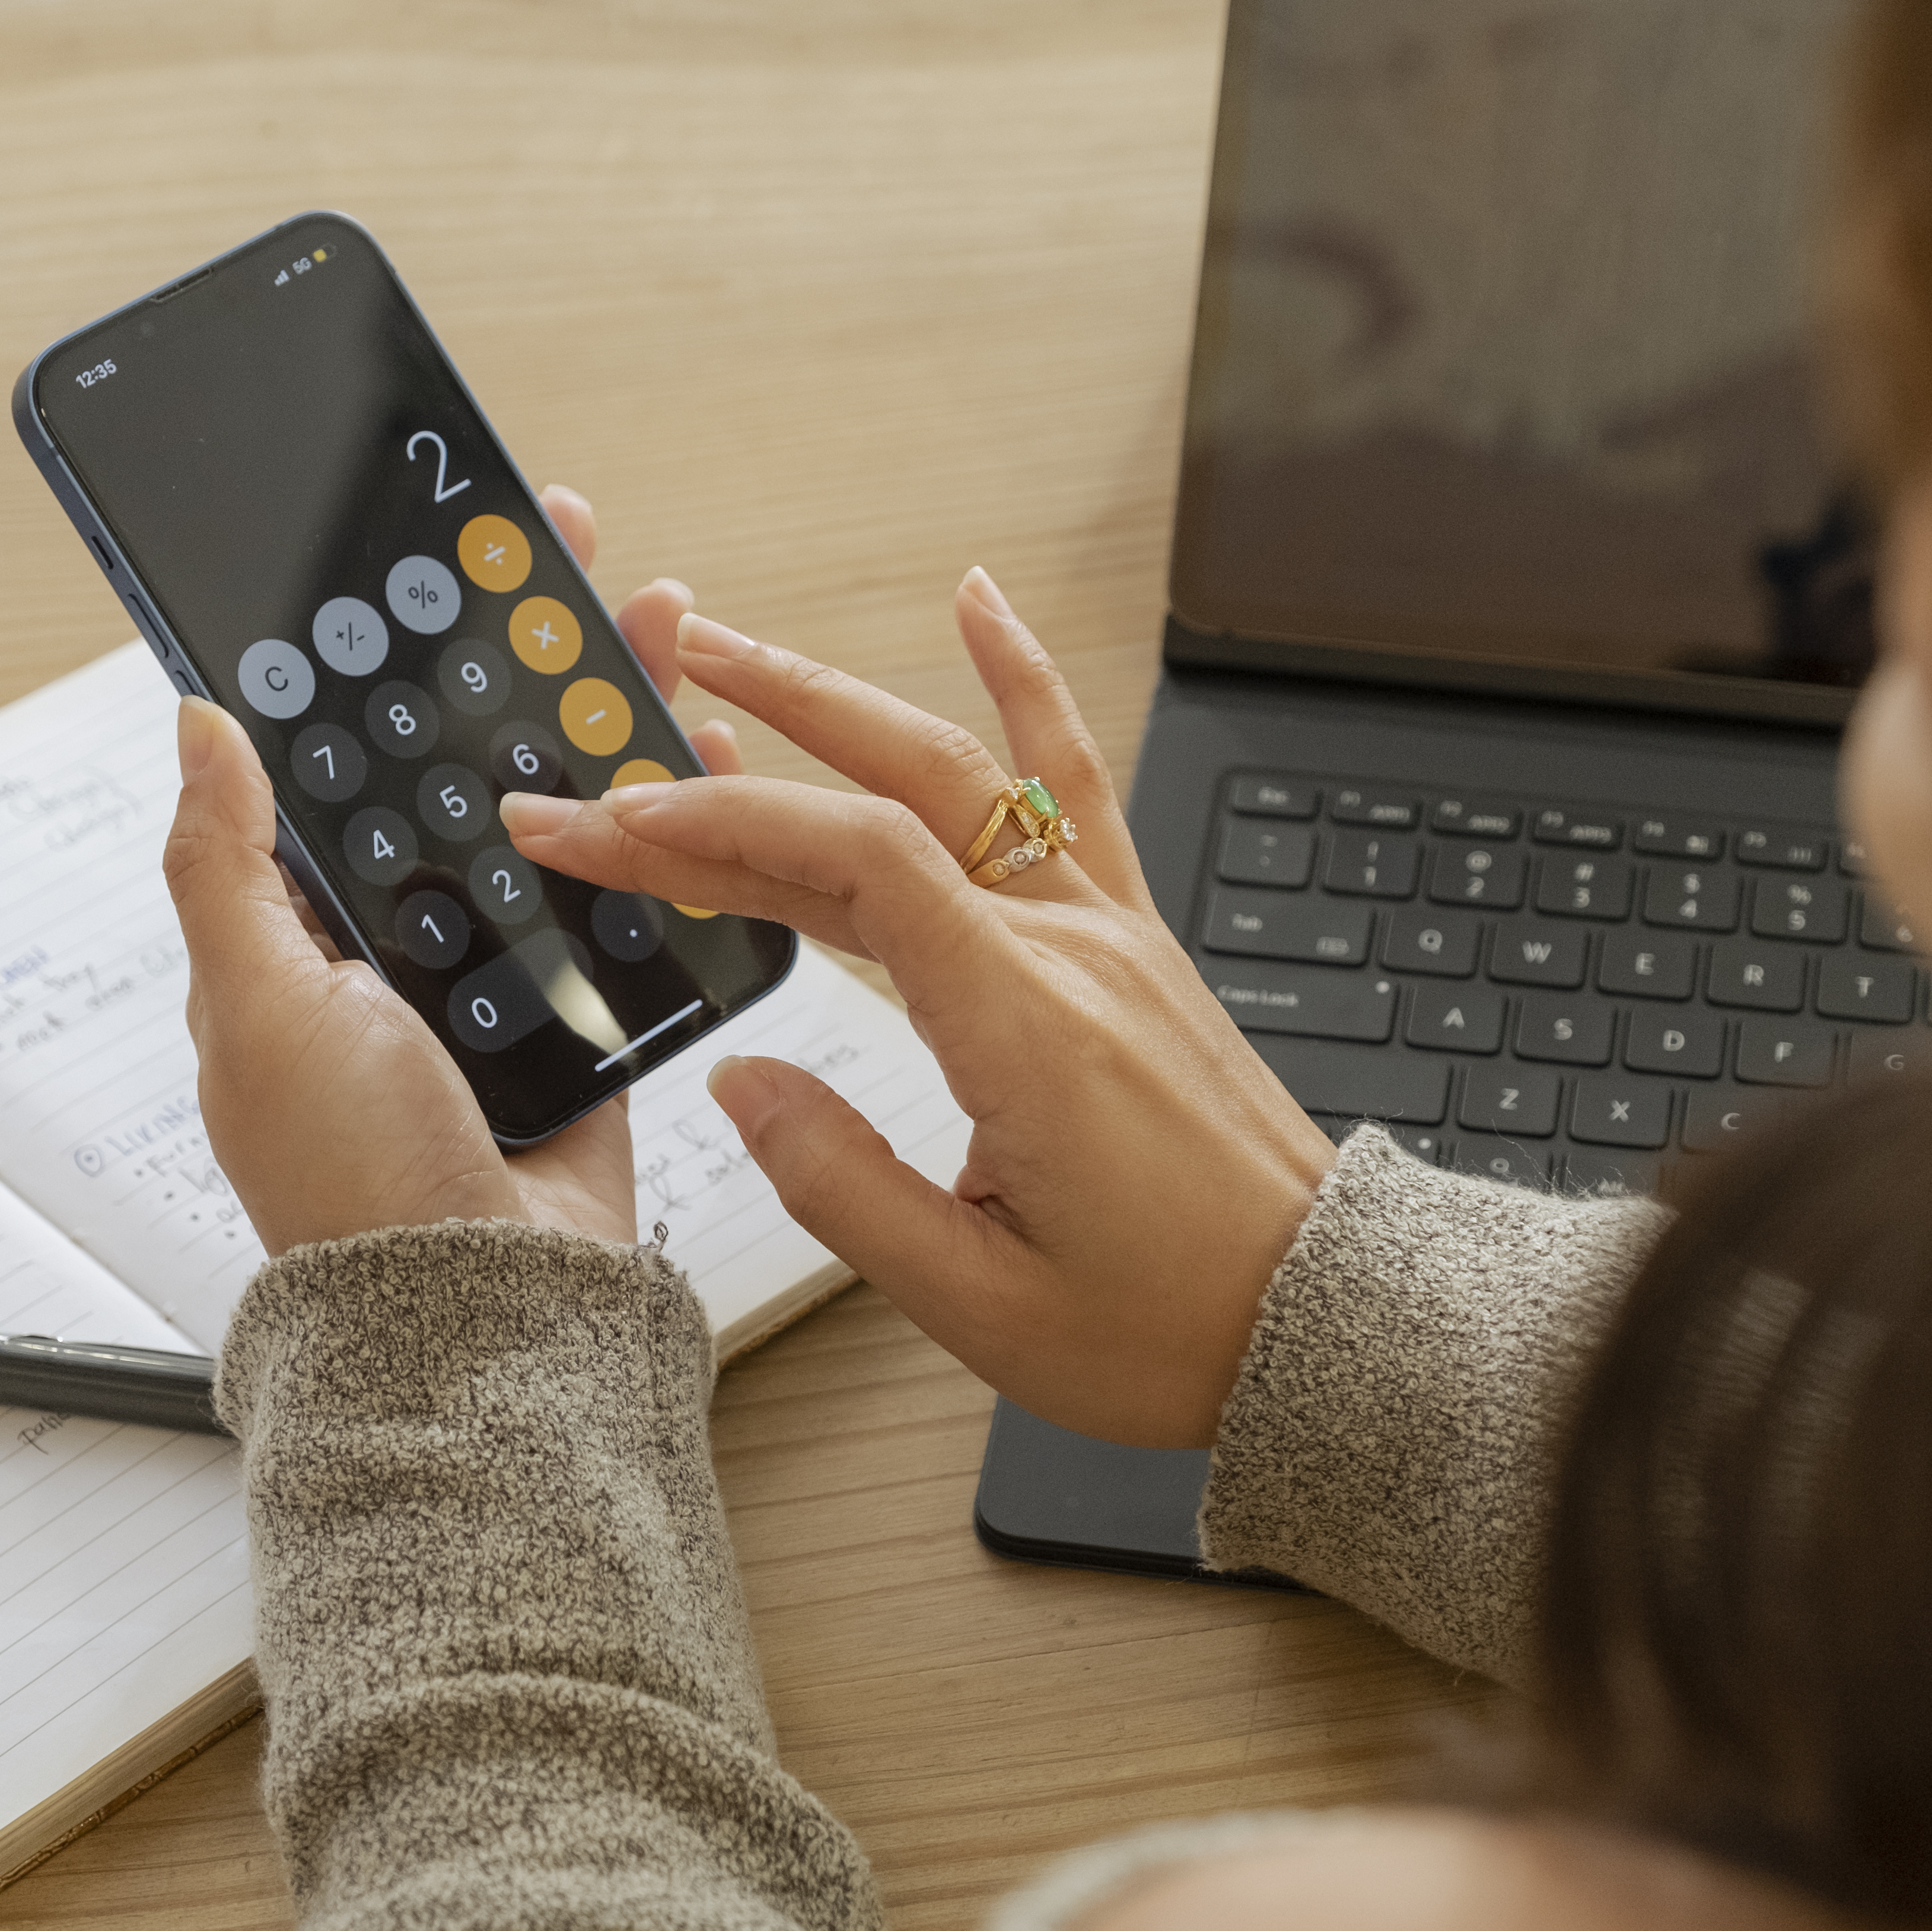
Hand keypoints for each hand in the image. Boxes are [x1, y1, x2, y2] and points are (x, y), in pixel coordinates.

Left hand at [160, 486, 747, 1255]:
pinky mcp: (594, 1020)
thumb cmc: (347, 1181)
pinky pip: (638, 903)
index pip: (338, 759)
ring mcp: (504, 981)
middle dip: (512, 660)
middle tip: (558, 557)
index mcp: (304, 935)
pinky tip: (707, 759)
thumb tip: (192, 724)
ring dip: (605, 720)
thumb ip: (224, 866)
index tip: (420, 562)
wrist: (479, 1319)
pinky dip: (676, 831)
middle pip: (461, 767)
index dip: (378, 656)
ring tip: (653, 627)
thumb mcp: (253, 1005)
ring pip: (560, 816)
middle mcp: (402, 947)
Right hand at [497, 571, 1338, 1447]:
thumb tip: (743, 1080)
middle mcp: (1072, 950)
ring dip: (839, 699)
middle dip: (747, 742)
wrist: (1314, 1321)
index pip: (858, 863)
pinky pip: (1070, 781)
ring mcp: (1106, 931)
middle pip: (893, 788)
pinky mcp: (1126, 942)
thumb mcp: (981, 1304)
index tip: (617, 826)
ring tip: (729, 649)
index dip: (725, 827)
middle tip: (632, 714)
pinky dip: (1024, 685)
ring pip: (960, 771)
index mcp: (1026, 1028)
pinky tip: (981, 605)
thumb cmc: (1166, 1326)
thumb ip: (844, 1184)